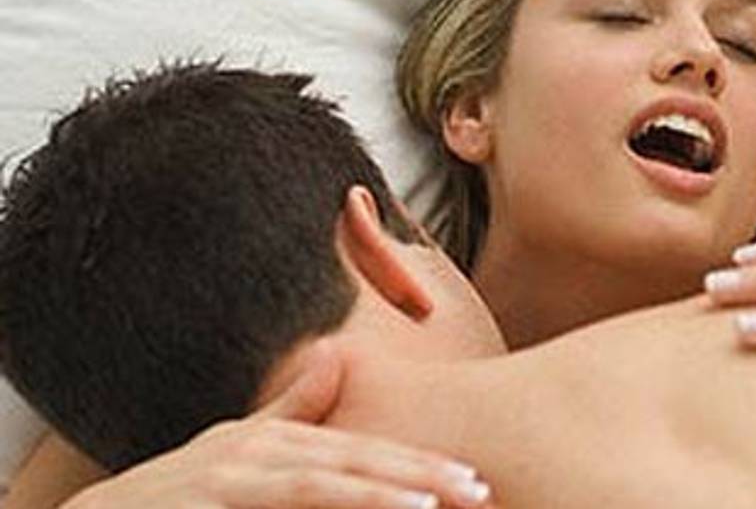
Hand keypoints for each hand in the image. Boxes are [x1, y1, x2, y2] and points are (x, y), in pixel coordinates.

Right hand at [62, 339, 492, 508]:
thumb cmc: (175, 495)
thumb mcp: (236, 451)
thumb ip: (291, 410)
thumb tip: (334, 360)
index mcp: (275, 438)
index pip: (360, 449)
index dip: (417, 462)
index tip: (470, 477)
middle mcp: (257, 447)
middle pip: (355, 458)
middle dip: (421, 474)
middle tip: (479, 489)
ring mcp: (232, 471)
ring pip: (323, 480)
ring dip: (385, 490)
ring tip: (441, 502)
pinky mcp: (214, 495)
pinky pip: (287, 502)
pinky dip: (336, 503)